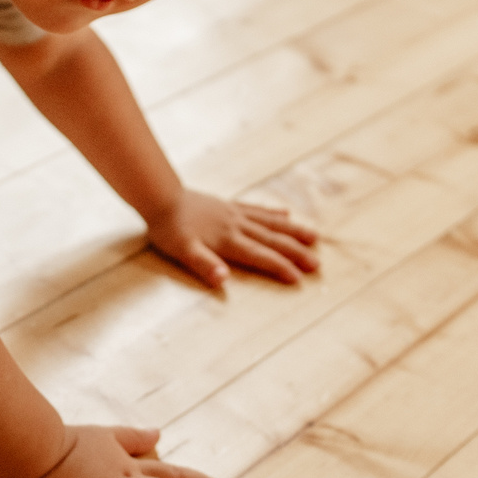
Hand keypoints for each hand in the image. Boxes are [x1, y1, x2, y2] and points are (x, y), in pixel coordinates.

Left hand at [145, 189, 319, 288]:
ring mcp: (235, 214)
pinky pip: (257, 210)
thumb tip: (223, 280)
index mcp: (228, 240)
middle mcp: (237, 226)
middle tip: (317, 264)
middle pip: (272, 240)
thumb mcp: (182, 251)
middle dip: (295, 252)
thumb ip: (204, 265)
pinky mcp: (229, 206)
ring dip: (292, 232)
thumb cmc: (169, 229)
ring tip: (314, 237)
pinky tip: (285, 215)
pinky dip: (273, 213)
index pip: (260, 255)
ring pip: (270, 223)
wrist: (160, 197)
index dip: (280, 267)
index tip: (299, 279)